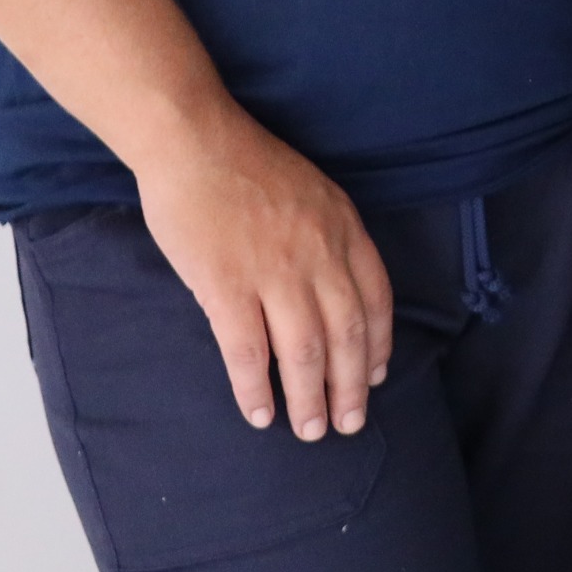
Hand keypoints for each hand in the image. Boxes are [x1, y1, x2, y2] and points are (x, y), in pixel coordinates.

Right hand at [132, 107, 395, 439]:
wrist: (193, 142)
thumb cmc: (247, 163)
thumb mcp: (313, 191)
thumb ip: (328, 238)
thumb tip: (330, 291)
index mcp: (343, 229)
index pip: (376, 299)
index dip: (378, 344)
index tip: (377, 374)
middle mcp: (318, 255)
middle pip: (346, 335)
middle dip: (351, 386)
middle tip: (350, 423)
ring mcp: (274, 273)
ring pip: (304, 353)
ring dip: (310, 399)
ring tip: (310, 430)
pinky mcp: (226, 287)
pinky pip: (248, 352)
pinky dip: (255, 389)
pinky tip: (259, 412)